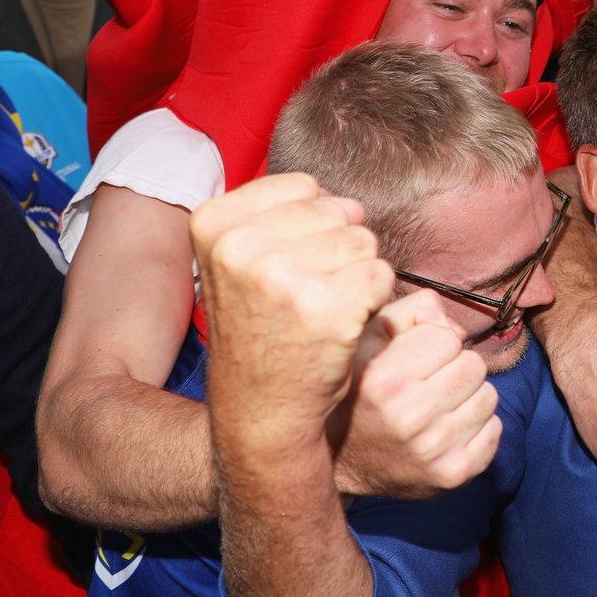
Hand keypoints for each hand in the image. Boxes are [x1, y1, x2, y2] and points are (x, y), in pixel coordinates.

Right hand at [192, 173, 391, 434]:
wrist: (262, 410)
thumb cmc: (263, 330)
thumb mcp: (241, 262)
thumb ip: (279, 216)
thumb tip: (351, 203)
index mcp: (214, 223)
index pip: (305, 187)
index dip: (314, 227)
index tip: (288, 269)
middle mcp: (241, 245)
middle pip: (339, 211)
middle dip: (340, 250)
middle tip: (310, 297)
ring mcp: (282, 276)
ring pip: (364, 241)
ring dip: (359, 275)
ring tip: (325, 310)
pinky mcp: (326, 307)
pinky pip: (382, 274)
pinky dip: (375, 300)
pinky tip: (345, 326)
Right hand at [330, 289, 503, 498]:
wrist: (341, 463)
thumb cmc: (359, 390)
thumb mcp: (367, 340)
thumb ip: (412, 313)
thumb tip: (458, 330)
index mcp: (383, 379)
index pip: (447, 338)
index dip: (433, 343)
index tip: (414, 360)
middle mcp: (409, 416)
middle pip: (474, 365)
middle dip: (455, 368)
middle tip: (428, 385)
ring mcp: (433, 450)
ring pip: (489, 396)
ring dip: (468, 397)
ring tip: (437, 408)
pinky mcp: (453, 474)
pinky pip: (495, 430)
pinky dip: (477, 427)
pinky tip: (447, 431)